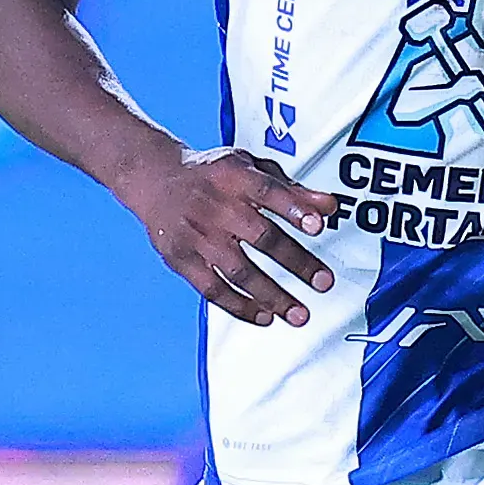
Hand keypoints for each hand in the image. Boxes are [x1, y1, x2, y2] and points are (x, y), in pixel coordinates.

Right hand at [122, 145, 343, 326]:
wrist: (155, 180)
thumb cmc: (213, 174)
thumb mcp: (250, 168)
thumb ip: (290, 189)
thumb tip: (328, 207)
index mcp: (234, 177)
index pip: (267, 191)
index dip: (294, 208)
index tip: (318, 225)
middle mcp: (215, 206)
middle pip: (260, 237)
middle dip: (296, 261)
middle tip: (323, 282)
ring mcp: (196, 235)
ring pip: (239, 270)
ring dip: (272, 295)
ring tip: (299, 313)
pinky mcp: (181, 259)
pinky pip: (212, 289)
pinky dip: (239, 306)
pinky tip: (263, 316)